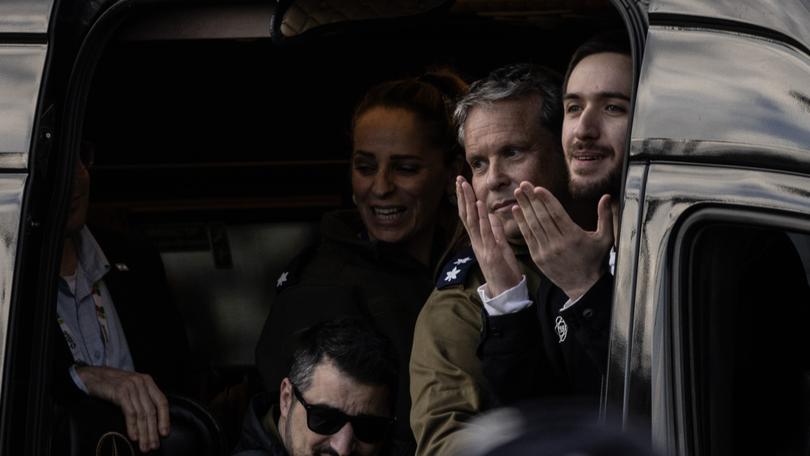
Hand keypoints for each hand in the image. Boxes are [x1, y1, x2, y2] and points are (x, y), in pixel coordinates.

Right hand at [76, 366, 169, 452]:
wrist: (92, 376)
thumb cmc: (112, 384)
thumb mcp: (132, 388)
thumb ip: (142, 399)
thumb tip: (151, 421)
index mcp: (147, 381)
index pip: (161, 401)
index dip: (165, 418)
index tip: (165, 433)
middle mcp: (141, 383)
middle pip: (152, 410)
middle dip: (153, 431)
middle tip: (154, 445)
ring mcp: (131, 386)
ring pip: (141, 414)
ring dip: (143, 432)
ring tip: (144, 445)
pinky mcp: (120, 392)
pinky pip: (130, 412)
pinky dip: (132, 426)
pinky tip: (134, 436)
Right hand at [457, 176, 521, 296]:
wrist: (505, 292)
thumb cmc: (504, 271)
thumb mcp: (501, 247)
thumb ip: (496, 231)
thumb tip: (493, 215)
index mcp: (478, 241)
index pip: (469, 217)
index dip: (464, 200)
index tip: (461, 184)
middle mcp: (477, 243)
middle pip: (466, 216)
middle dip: (462, 197)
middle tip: (458, 179)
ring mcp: (482, 248)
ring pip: (472, 222)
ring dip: (468, 203)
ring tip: (465, 186)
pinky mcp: (491, 253)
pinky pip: (485, 233)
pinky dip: (482, 218)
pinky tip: (479, 206)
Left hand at [513, 182, 612, 299]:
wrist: (584, 287)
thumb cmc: (596, 260)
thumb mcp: (605, 239)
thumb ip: (605, 216)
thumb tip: (606, 196)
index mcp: (574, 237)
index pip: (557, 214)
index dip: (546, 200)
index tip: (537, 188)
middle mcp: (558, 244)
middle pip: (541, 217)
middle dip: (531, 199)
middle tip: (523, 184)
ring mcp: (546, 252)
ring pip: (532, 226)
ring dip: (524, 208)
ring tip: (518, 193)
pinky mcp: (538, 258)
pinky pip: (527, 237)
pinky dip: (521, 223)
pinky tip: (516, 211)